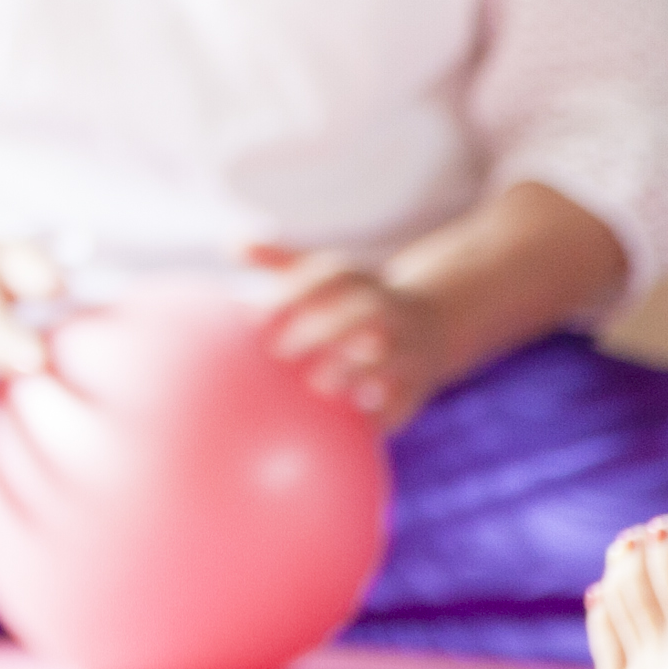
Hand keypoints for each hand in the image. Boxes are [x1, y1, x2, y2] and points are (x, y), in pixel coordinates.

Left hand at [249, 244, 455, 429]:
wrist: (433, 323)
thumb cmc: (357, 301)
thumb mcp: (328, 276)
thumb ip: (283, 262)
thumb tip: (234, 244)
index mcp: (364, 283)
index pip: (335, 275)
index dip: (297, 292)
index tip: (256, 318)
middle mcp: (390, 310)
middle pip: (365, 313)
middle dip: (327, 329)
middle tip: (281, 352)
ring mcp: (409, 345)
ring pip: (389, 356)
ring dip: (357, 370)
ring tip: (318, 386)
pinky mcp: (419, 382)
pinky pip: (407, 398)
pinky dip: (384, 412)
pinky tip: (357, 425)